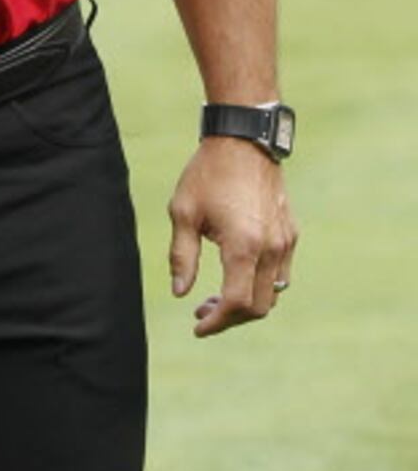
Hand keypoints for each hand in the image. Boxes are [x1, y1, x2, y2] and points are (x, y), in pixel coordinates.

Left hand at [167, 137, 298, 336]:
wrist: (244, 143)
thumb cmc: (207, 176)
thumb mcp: (183, 214)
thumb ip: (182, 257)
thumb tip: (180, 293)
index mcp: (243, 247)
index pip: (237, 303)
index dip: (217, 322)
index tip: (197, 327)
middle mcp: (272, 249)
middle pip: (259, 306)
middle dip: (230, 318)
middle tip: (201, 313)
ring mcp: (286, 243)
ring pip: (273, 293)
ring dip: (247, 303)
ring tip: (214, 298)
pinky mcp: (290, 234)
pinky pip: (281, 275)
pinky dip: (260, 286)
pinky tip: (235, 277)